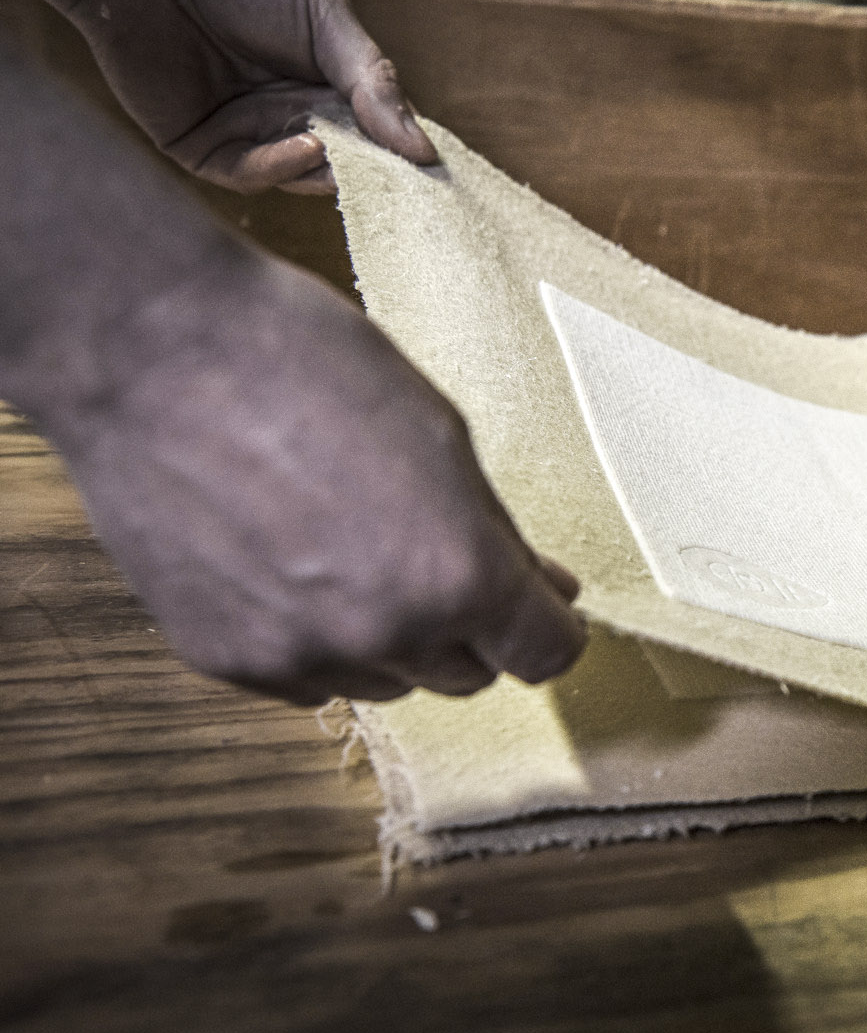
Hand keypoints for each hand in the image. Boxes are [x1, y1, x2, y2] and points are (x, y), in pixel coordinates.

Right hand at [46, 245, 585, 705]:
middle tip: (438, 553)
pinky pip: (307, 679)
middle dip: (472, 626)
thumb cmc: (307, 363)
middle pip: (469, 675)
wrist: (151, 350)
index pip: (545, 655)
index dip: (549, 625)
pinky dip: (317, 640)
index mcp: (459, 573)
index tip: (540, 604)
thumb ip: (496, 531)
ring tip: (351, 546)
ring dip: (393, 637)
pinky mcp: (224, 659)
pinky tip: (292, 566)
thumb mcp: (443, 434)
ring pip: (388, 683)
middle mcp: (386, 633)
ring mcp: (300, 654)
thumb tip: (545, 591)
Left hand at [65, 0, 435, 194]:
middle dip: (371, 173)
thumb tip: (425, 150)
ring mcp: (247, 134)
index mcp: (328, 84)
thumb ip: (373, 83)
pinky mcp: (201, 147)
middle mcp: (291, 115)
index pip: (379, 133)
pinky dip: (280, 169)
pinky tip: (304, 148)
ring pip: (299, 177)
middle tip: (400, 180)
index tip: (436, 170)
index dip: (407, 153)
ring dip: (327, 172)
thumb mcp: (327, 19)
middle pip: (345, 163)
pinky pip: (248, 175)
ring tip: (343, 152)